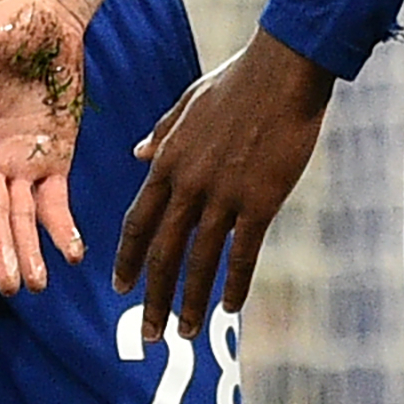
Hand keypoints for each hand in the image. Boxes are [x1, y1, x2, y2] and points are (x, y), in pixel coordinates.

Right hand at [0, 0, 94, 295]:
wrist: (46, 21)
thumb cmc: (5, 27)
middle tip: (8, 284)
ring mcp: (20, 163)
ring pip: (20, 216)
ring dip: (27, 250)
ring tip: (35, 284)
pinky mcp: (53, 161)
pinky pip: (55, 202)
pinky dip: (61, 228)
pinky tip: (71, 253)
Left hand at [117, 28, 337, 337]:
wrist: (283, 70)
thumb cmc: (238, 80)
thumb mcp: (187, 102)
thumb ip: (161, 132)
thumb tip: (136, 152)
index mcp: (168, 160)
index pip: (138, 222)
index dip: (127, 259)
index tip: (121, 288)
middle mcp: (189, 184)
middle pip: (162, 253)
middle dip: (152, 297)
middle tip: (146, 334)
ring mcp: (223, 194)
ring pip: (199, 261)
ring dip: (188, 302)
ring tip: (182, 334)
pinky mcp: (260, 200)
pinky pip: (243, 253)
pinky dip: (234, 284)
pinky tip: (230, 307)